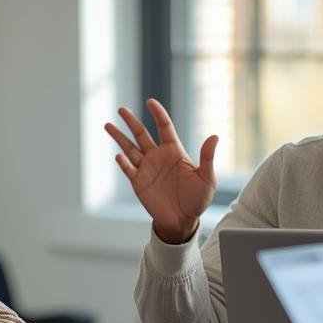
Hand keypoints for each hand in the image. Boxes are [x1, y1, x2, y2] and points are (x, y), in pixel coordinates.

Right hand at [105, 98, 218, 243]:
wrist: (183, 221)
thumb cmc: (197, 199)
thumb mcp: (207, 179)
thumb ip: (207, 157)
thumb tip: (214, 136)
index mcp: (174, 151)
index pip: (164, 127)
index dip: (157, 114)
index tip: (150, 102)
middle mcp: (158, 157)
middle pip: (141, 134)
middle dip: (131, 121)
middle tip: (121, 109)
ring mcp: (146, 169)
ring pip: (129, 148)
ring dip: (119, 137)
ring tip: (107, 125)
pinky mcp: (138, 183)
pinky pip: (129, 169)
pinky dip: (123, 162)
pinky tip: (119, 155)